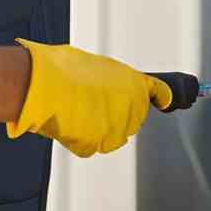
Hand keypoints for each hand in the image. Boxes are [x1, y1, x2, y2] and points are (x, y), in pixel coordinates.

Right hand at [6, 39, 171, 156]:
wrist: (44, 85)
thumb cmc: (64, 70)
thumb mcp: (96, 66)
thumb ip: (112, 79)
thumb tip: (108, 84)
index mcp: (133, 83)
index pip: (159, 93)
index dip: (161, 97)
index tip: (166, 101)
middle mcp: (131, 107)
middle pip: (132, 117)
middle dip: (115, 112)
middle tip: (92, 101)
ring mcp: (116, 128)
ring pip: (113, 133)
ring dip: (99, 126)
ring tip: (78, 109)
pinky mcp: (98, 145)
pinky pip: (92, 145)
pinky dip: (82, 137)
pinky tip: (70, 122)